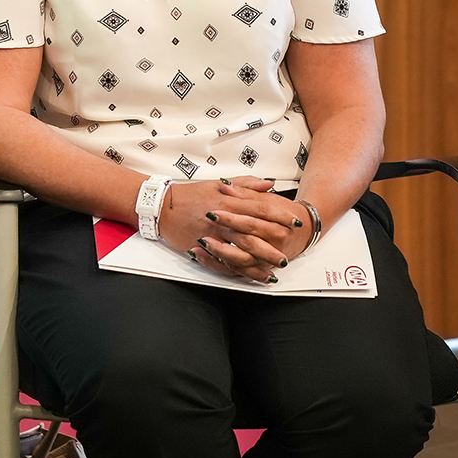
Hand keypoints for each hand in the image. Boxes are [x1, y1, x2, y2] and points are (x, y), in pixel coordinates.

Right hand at [166, 176, 308, 283]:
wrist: (162, 206)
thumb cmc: (191, 194)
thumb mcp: (219, 183)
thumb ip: (246, 184)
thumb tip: (269, 184)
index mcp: (229, 201)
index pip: (260, 208)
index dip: (280, 215)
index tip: (295, 221)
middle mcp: (224, 218)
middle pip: (255, 231)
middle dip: (275, 241)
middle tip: (291, 247)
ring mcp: (214, 235)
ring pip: (243, 249)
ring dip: (262, 258)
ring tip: (277, 265)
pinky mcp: (205, 248)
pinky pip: (227, 262)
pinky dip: (241, 269)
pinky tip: (254, 274)